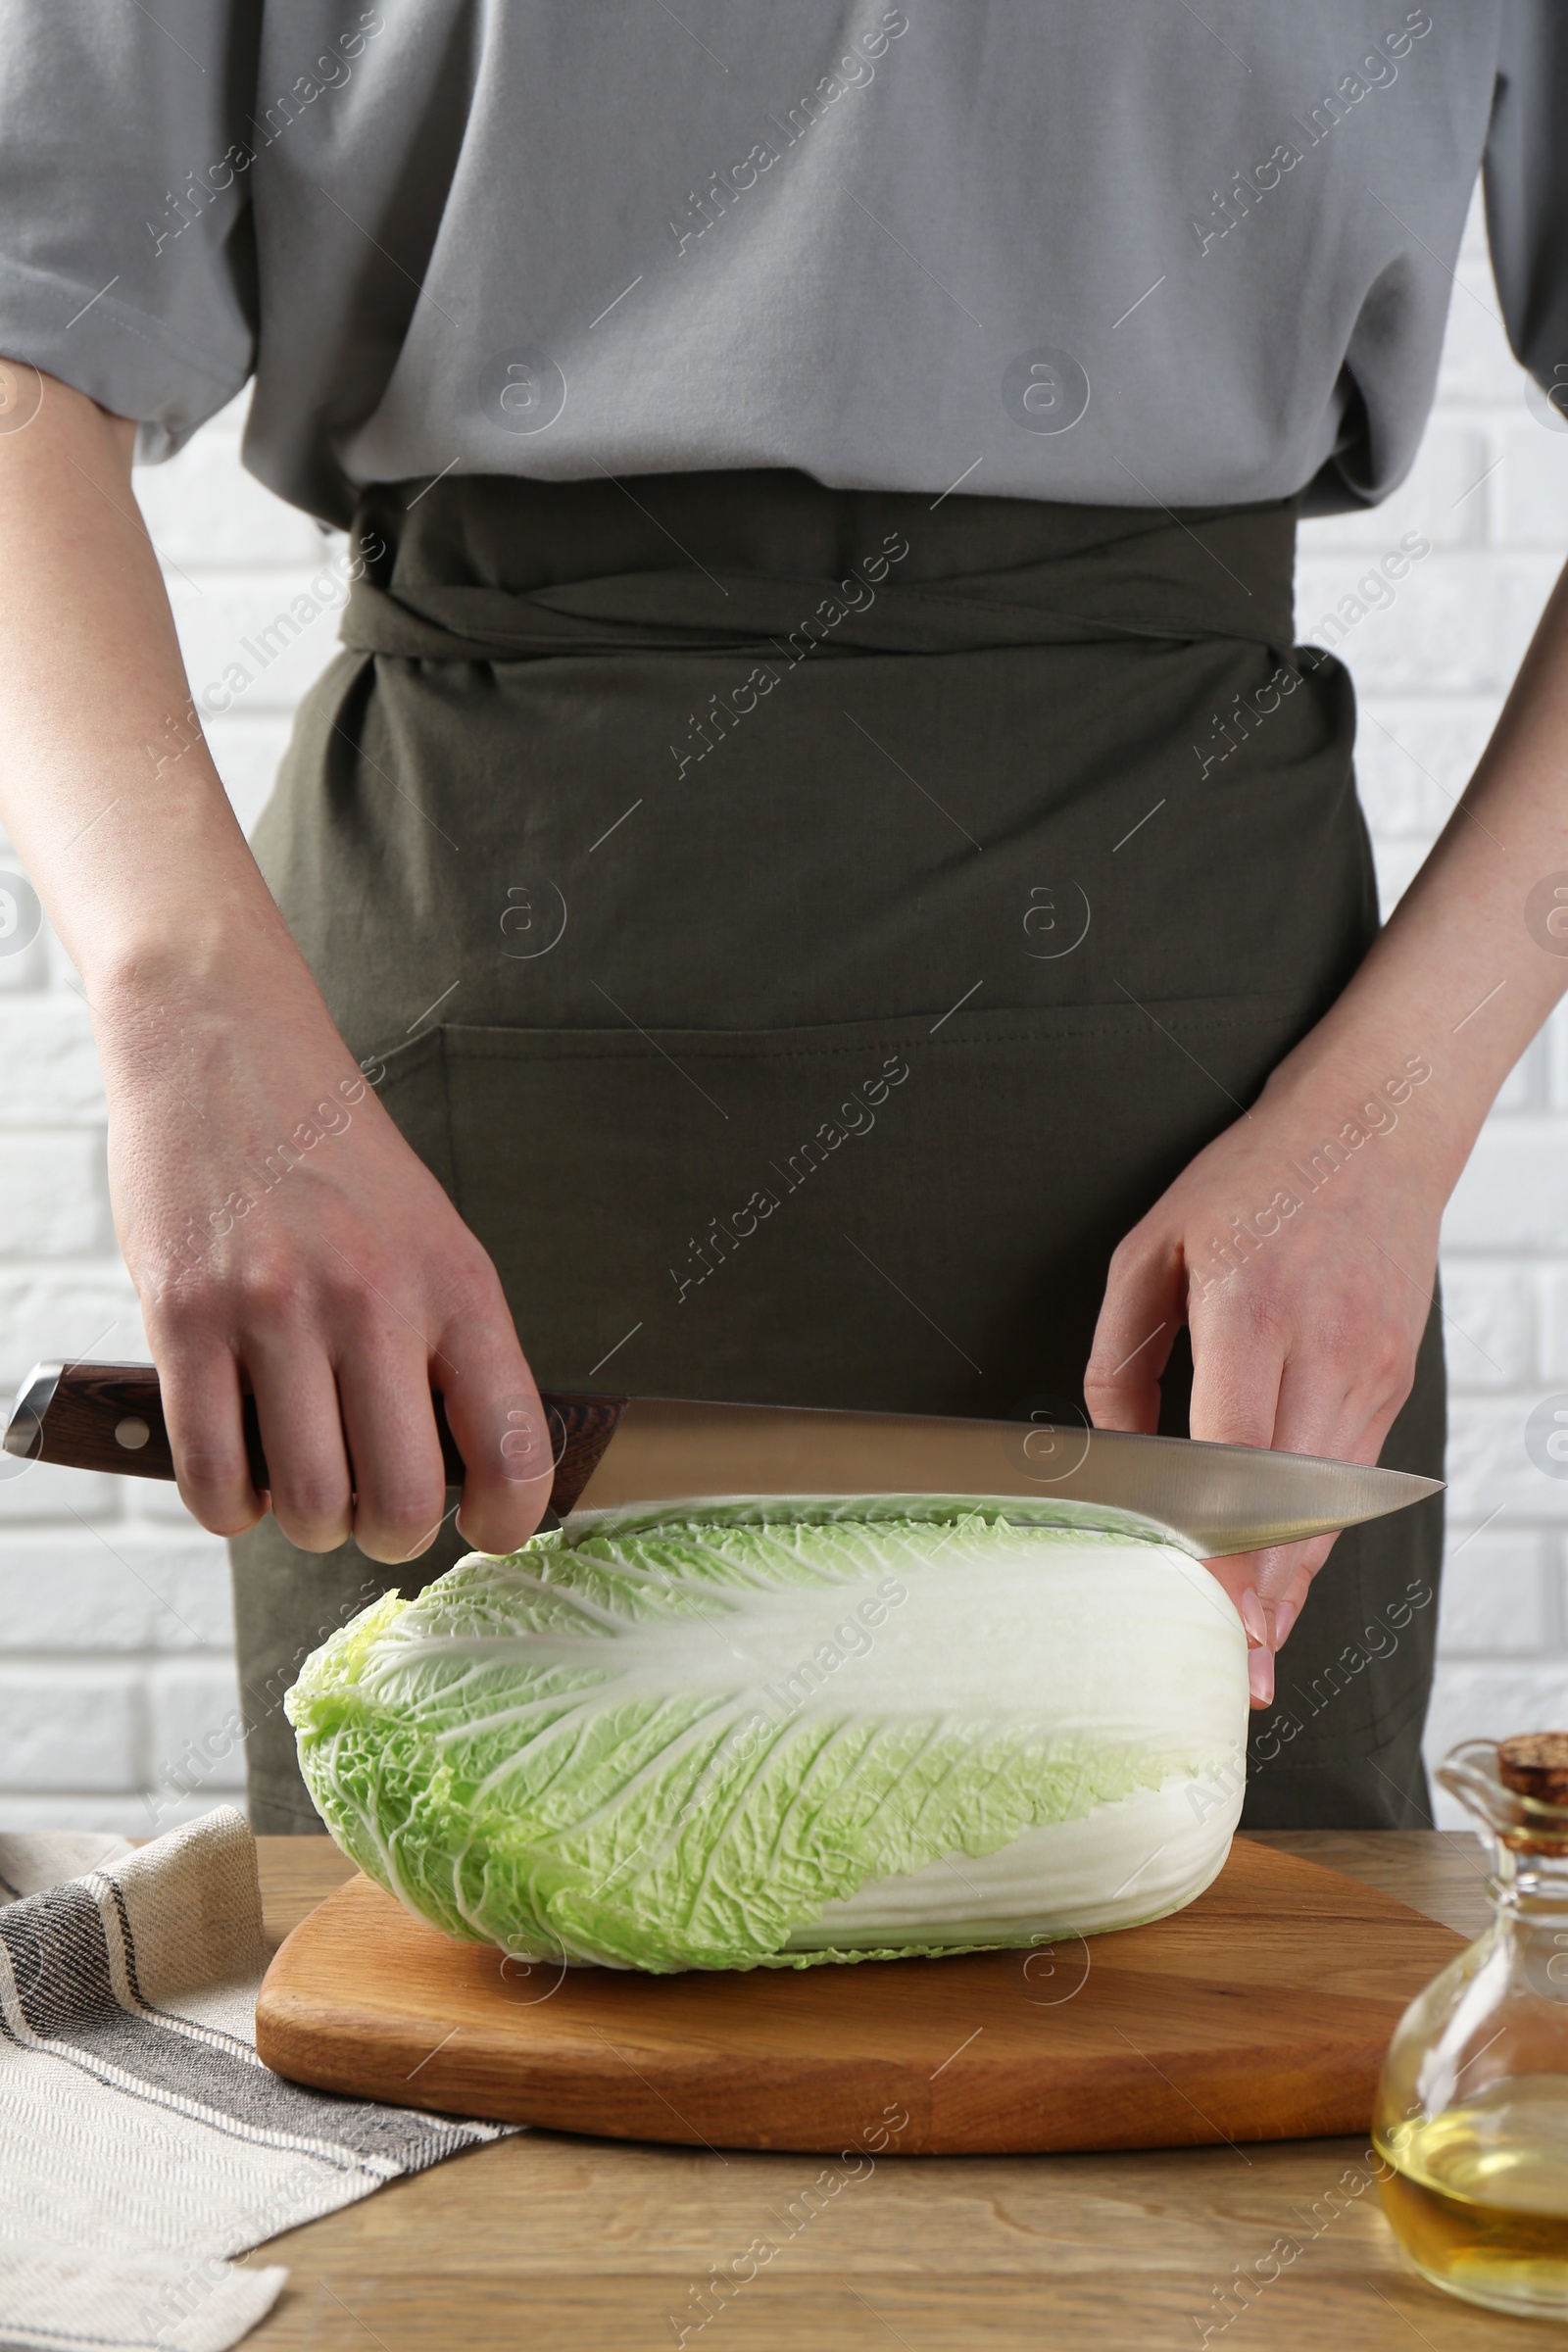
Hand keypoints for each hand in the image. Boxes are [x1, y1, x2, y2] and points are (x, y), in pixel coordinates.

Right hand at [96, 942, 551, 1565]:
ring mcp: (277, 1310)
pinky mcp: (186, 1317)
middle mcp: (375, 1300)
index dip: (507, 1520)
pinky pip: (213, 1474)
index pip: (513, 1447)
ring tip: (303, 1488)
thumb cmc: (333, 1156)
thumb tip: (471, 1470)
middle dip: (389, 1536)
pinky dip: (229, 1507)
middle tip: (373, 1512)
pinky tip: (240, 1480)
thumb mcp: (432, 1235)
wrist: (229, 1051)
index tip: (484, 1529)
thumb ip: (453, 1345)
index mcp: (457, 1284)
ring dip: (307, 1525)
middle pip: (401, 1503)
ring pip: (309, 1506)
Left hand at [1084, 1052, 1444, 1707]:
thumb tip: (1110, 1449)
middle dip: (1263, 1598)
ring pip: (1331, 1510)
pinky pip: (1351, 1485)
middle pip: (1293, 1507)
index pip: (1234, 1456)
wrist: (1377, 1130)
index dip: (1218, 1543)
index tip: (1201, 1608)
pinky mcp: (1391, 1381)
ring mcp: (1368, 1371)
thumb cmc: (1253, 1179)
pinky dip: (1319, 1539)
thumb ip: (1120, 1352)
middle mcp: (1322, 1350)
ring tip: (1258, 1653)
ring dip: (1295, 1586)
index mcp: (1249, 1310)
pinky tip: (1289, 1581)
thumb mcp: (1150, 1244)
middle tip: (1233, 1672)